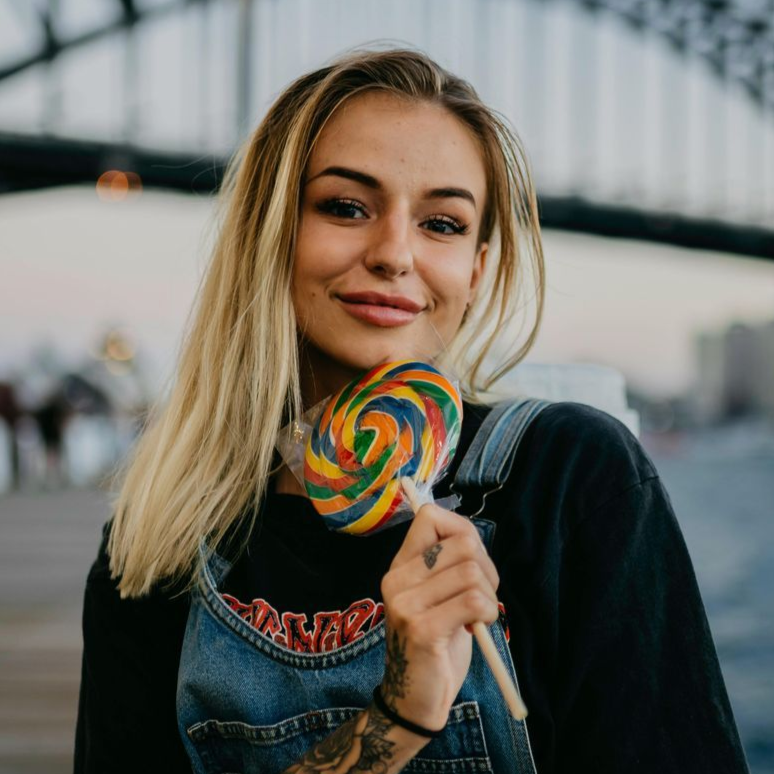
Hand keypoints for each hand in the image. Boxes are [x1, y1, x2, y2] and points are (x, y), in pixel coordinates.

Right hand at [379, 502, 499, 731]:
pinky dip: (487, 612)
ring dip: (489, 595)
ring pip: (470, 572)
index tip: (471, 560)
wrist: (414, 698)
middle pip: (462, 543)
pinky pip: (472, 600)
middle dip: (486, 567)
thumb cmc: (436, 643)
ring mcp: (406, 603)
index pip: (430, 516)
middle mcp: (397, 578)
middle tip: (481, 596)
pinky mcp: (421, 629)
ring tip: (478, 614)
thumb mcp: (438, 595)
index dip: (462, 530)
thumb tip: (472, 536)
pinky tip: (478, 626)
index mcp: (401, 564)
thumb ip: (449, 564)